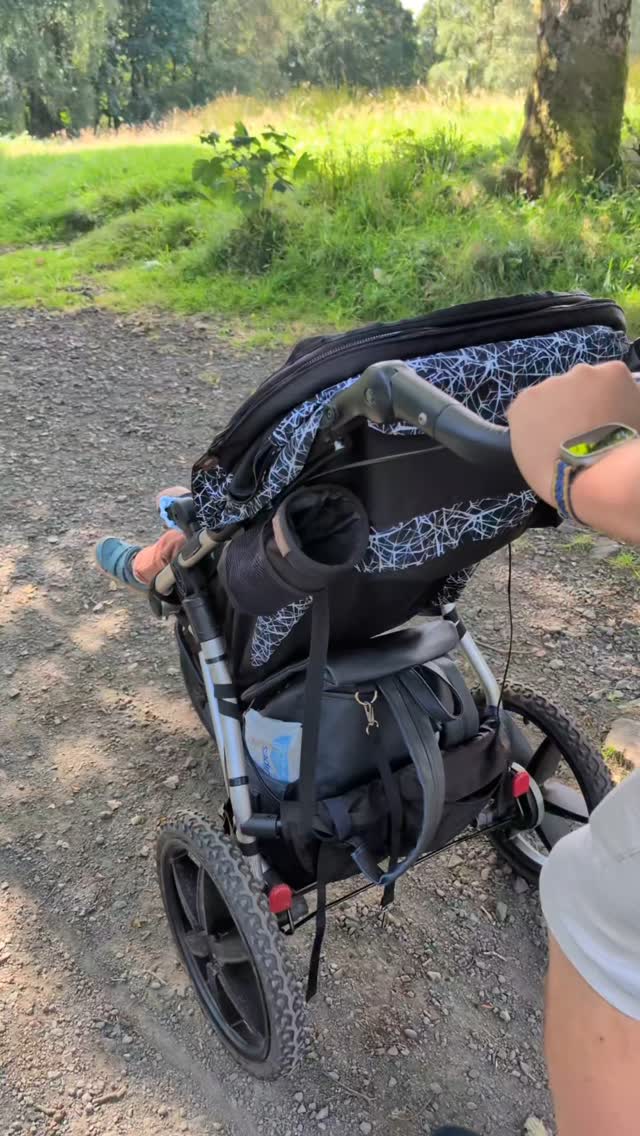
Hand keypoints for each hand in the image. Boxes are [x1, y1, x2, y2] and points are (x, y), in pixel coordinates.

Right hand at [506, 362, 639, 505]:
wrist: (596, 475)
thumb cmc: (560, 479)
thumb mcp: (528, 459)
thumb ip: (534, 435)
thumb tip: (551, 432)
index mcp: (523, 406)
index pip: (536, 406)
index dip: (553, 420)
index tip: (564, 435)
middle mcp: (547, 383)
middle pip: (562, 391)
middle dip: (573, 406)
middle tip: (586, 431)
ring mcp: (579, 374)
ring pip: (588, 383)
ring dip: (595, 398)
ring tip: (607, 425)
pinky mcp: (611, 372)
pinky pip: (614, 379)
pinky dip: (620, 393)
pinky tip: (621, 416)